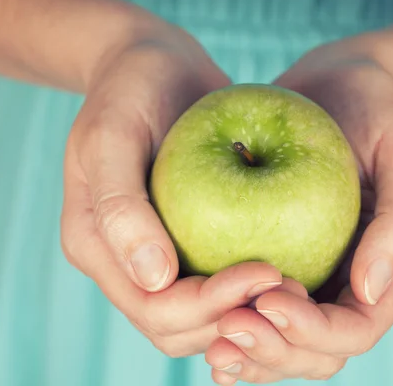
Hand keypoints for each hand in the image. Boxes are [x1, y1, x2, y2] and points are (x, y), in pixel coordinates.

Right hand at [60, 27, 305, 356]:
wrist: (155, 65)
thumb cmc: (130, 87)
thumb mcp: (114, 132)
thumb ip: (121, 204)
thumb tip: (153, 278)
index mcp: (94, 244)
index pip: (152, 306)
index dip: (210, 304)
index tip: (269, 271)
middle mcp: (123, 261)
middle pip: (176, 326)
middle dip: (235, 316)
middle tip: (293, 285)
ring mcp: (154, 256)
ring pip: (200, 317)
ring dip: (247, 311)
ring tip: (298, 285)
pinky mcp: (185, 242)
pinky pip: (216, 283)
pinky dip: (249, 289)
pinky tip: (289, 268)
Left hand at [205, 46, 392, 383]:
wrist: (339, 84)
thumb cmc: (377, 108)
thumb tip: (368, 291)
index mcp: (385, 271)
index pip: (352, 330)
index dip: (311, 331)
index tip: (268, 299)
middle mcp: (346, 285)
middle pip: (312, 352)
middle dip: (272, 351)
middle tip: (225, 330)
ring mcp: (310, 276)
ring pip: (279, 342)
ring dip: (247, 352)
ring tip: (210, 340)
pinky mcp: (275, 259)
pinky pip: (252, 306)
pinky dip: (229, 325)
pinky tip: (199, 324)